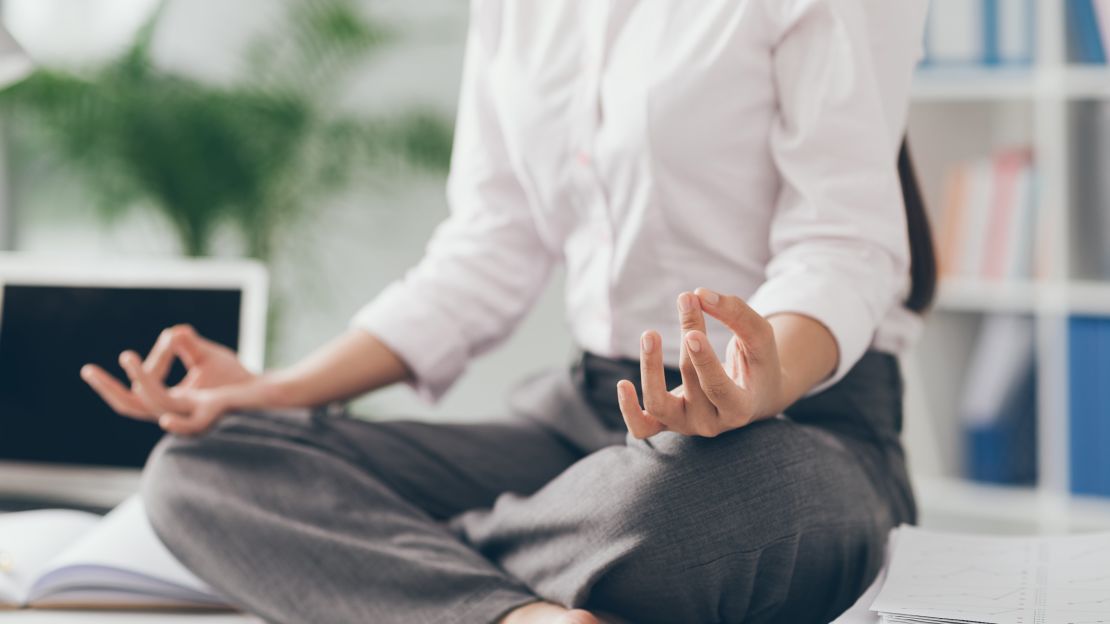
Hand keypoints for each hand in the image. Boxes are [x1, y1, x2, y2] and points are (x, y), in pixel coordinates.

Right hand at [81, 324, 255, 434]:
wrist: (270, 392)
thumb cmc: (239, 378)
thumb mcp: (209, 356)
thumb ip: (188, 346)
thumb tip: (173, 331)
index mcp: (172, 402)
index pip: (138, 394)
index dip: (133, 373)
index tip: (132, 353)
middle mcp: (177, 412)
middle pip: (133, 407)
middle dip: (109, 389)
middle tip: (87, 370)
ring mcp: (193, 415)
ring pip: (156, 405)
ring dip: (140, 379)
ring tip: (127, 356)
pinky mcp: (212, 414)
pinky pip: (189, 422)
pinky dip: (176, 419)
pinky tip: (165, 416)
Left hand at [616, 288, 787, 438]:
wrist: (754, 396)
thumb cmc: (758, 363)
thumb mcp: (760, 338)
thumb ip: (737, 315)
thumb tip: (699, 294)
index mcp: (740, 409)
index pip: (718, 389)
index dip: (704, 363)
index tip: (692, 333)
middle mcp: (711, 424)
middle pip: (692, 384)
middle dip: (687, 342)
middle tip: (687, 301)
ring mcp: (686, 425)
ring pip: (659, 405)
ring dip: (650, 368)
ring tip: (650, 334)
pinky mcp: (667, 423)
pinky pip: (641, 427)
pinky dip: (628, 410)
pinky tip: (623, 384)